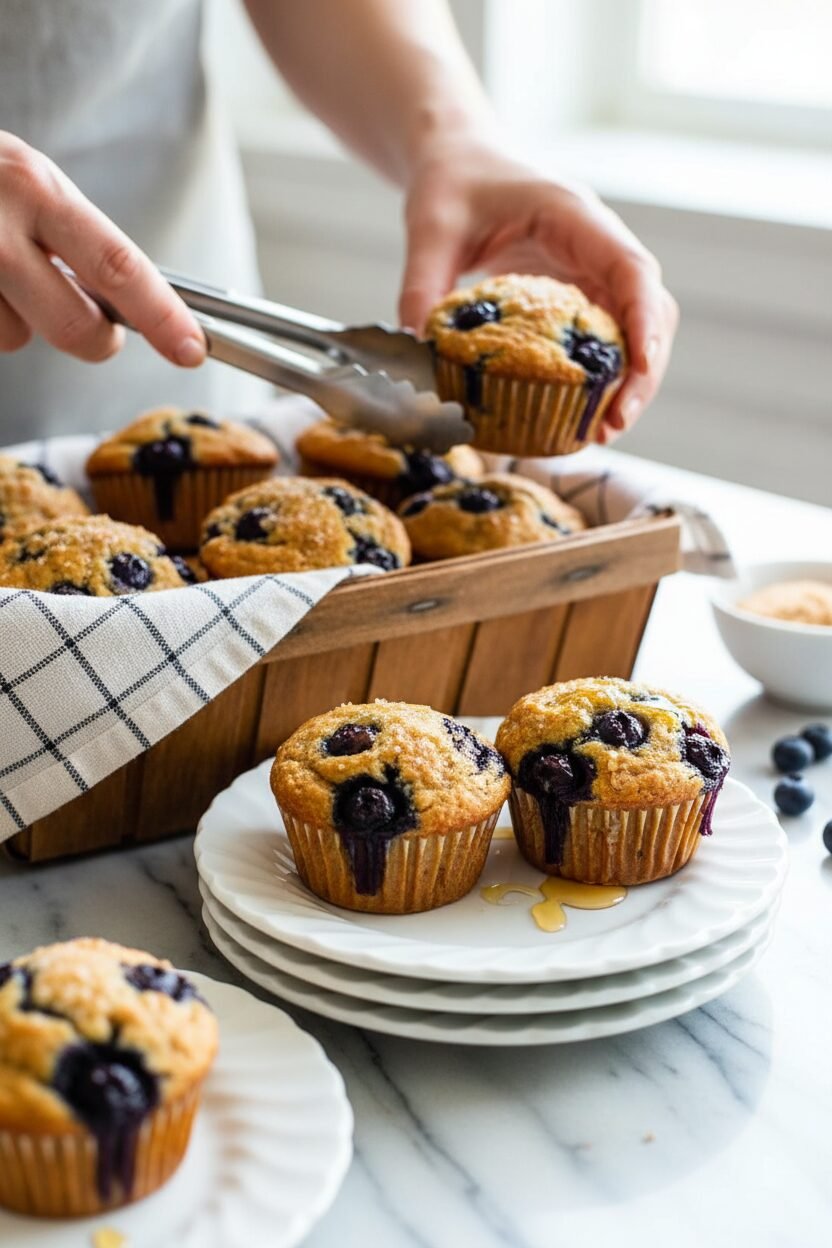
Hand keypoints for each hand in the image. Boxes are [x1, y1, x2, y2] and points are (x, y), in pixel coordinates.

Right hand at [0, 132, 204, 366]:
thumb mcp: (26, 181)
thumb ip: (74, 236)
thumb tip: (131, 307)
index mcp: (35, 188)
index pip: (117, 264)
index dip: (162, 315)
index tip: (192, 348)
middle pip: (76, 327)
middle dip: (96, 340)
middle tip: (95, 326)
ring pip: (16, 339)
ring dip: (15, 320)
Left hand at [399, 138, 677, 441]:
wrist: (459, 164)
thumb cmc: (453, 184)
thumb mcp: (430, 228)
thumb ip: (422, 285)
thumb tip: (416, 352)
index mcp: (573, 216)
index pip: (629, 268)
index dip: (643, 318)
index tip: (639, 365)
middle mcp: (596, 246)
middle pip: (648, 309)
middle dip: (642, 370)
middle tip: (613, 423)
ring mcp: (592, 273)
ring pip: (635, 331)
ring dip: (627, 382)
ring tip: (600, 432)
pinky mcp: (578, 297)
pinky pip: (604, 340)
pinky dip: (599, 379)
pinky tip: (579, 416)